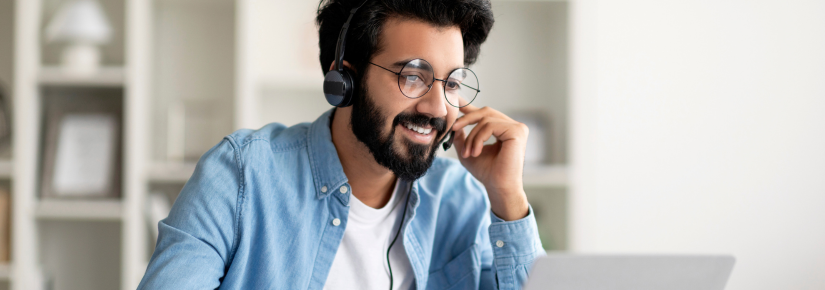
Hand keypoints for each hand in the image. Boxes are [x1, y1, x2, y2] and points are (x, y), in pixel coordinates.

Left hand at [451, 105, 528, 220]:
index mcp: (504, 130)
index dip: (470, 107)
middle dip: (466, 119)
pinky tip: (476, 152)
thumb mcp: (468, 151)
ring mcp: (517, 128)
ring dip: (472, 136)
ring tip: (468, 153)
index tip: (456, 102)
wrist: (498, 188)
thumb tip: (455, 125)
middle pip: (485, 112)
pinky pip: (490, 125)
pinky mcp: (517, 131)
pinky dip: (478, 138)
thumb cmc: (487, 172)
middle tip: (453, 128)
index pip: (486, 114)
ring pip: (486, 119)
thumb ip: (462, 137)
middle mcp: (513, 126)